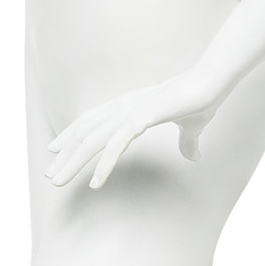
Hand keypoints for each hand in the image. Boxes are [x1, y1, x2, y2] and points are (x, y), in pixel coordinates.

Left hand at [44, 63, 230, 189]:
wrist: (213, 83)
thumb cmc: (201, 100)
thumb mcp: (191, 127)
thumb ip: (186, 142)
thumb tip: (193, 156)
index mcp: (129, 106)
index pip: (91, 121)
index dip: (71, 135)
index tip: (55, 151)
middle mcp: (123, 107)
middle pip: (85, 132)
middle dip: (66, 155)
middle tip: (51, 177)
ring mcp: (131, 112)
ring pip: (93, 140)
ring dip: (73, 162)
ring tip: (59, 181)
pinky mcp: (142, 118)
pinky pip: (116, 145)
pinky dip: (103, 165)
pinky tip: (95, 182)